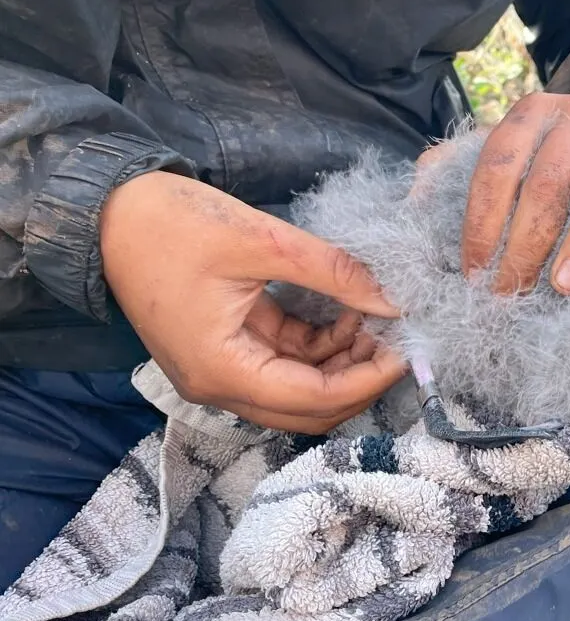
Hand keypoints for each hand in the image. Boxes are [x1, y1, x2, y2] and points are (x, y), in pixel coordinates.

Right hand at [99, 172, 407, 433]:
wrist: (109, 212)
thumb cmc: (173, 223)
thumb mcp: (262, 241)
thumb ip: (332, 271)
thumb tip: (392, 300)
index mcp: (223, 370)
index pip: (315, 399)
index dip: (368, 380)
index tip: (409, 350)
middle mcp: (220, 386)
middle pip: (310, 409)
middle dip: (360, 379)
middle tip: (400, 339)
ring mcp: (221, 371)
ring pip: (300, 389)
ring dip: (342, 363)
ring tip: (377, 318)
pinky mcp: (226, 350)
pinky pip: (285, 364)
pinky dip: (320, 347)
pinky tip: (347, 314)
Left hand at [457, 91, 569, 294]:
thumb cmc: (568, 172)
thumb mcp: (511, 168)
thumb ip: (458, 178)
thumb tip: (408, 208)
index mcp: (535, 114)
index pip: (499, 163)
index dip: (482, 219)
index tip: (473, 272)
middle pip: (551, 174)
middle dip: (525, 241)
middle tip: (510, 294)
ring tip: (565, 284)